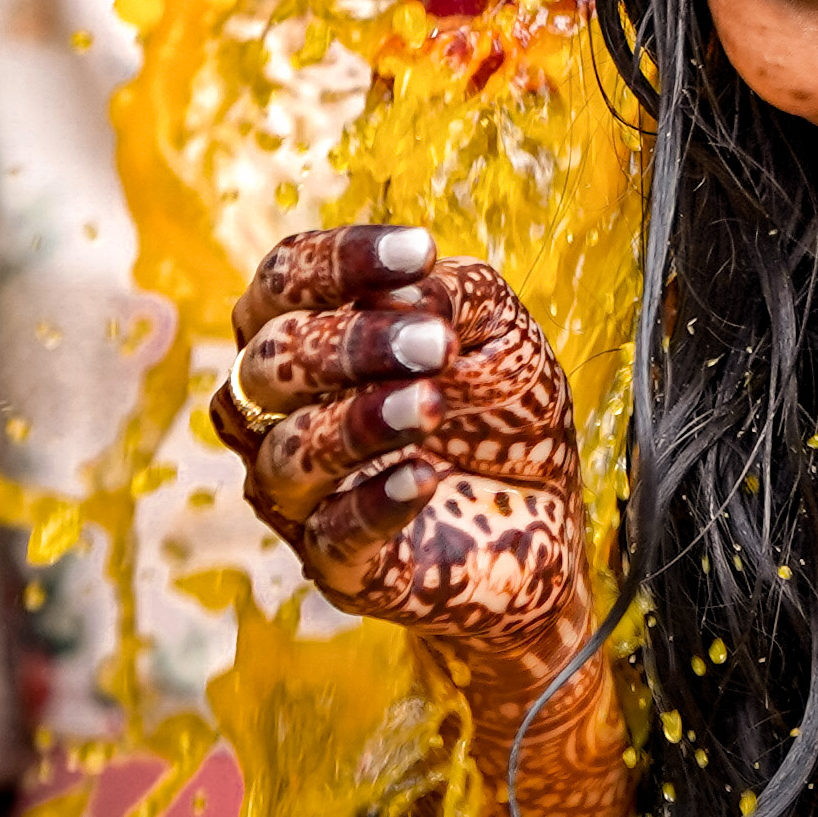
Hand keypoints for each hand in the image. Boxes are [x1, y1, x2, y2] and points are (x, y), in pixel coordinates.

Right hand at [214, 225, 588, 657]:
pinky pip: (333, 535)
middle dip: (349, 346)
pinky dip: (377, 501)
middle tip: (435, 345)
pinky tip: (428, 476)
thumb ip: (457, 295)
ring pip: (287, 454)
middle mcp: (279, 414)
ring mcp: (301, 495)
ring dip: (358, 422)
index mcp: (305, 336)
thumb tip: (410, 289)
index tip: (421, 251)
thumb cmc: (502, 404)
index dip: (339, 261)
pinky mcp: (337, 565)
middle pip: (268, 365)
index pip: (281, 281)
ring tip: (431, 404)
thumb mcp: (499, 329)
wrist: (549, 511)